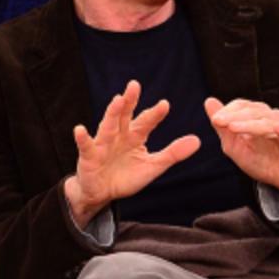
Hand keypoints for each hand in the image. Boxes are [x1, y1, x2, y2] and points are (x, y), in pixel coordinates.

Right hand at [64, 80, 201, 227]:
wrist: (102, 193)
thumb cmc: (126, 176)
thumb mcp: (153, 166)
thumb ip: (173, 153)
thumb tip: (197, 140)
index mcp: (135, 136)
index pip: (147, 122)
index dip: (155, 114)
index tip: (165, 104)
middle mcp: (119, 135)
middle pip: (125, 115)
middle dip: (130, 101)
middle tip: (135, 85)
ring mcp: (103, 144)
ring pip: (108, 126)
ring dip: (112, 113)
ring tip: (117, 100)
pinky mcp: (89, 156)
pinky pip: (86, 146)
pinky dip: (83, 138)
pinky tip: (80, 129)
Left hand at [205, 97, 278, 194]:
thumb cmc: (258, 159)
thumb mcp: (234, 145)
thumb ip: (222, 125)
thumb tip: (209, 101)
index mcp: (257, 116)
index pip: (243, 106)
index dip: (229, 110)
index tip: (215, 119)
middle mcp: (272, 118)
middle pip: (255, 111)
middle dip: (236, 116)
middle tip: (220, 122)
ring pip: (269, 121)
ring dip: (251, 123)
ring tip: (235, 128)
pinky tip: (276, 128)